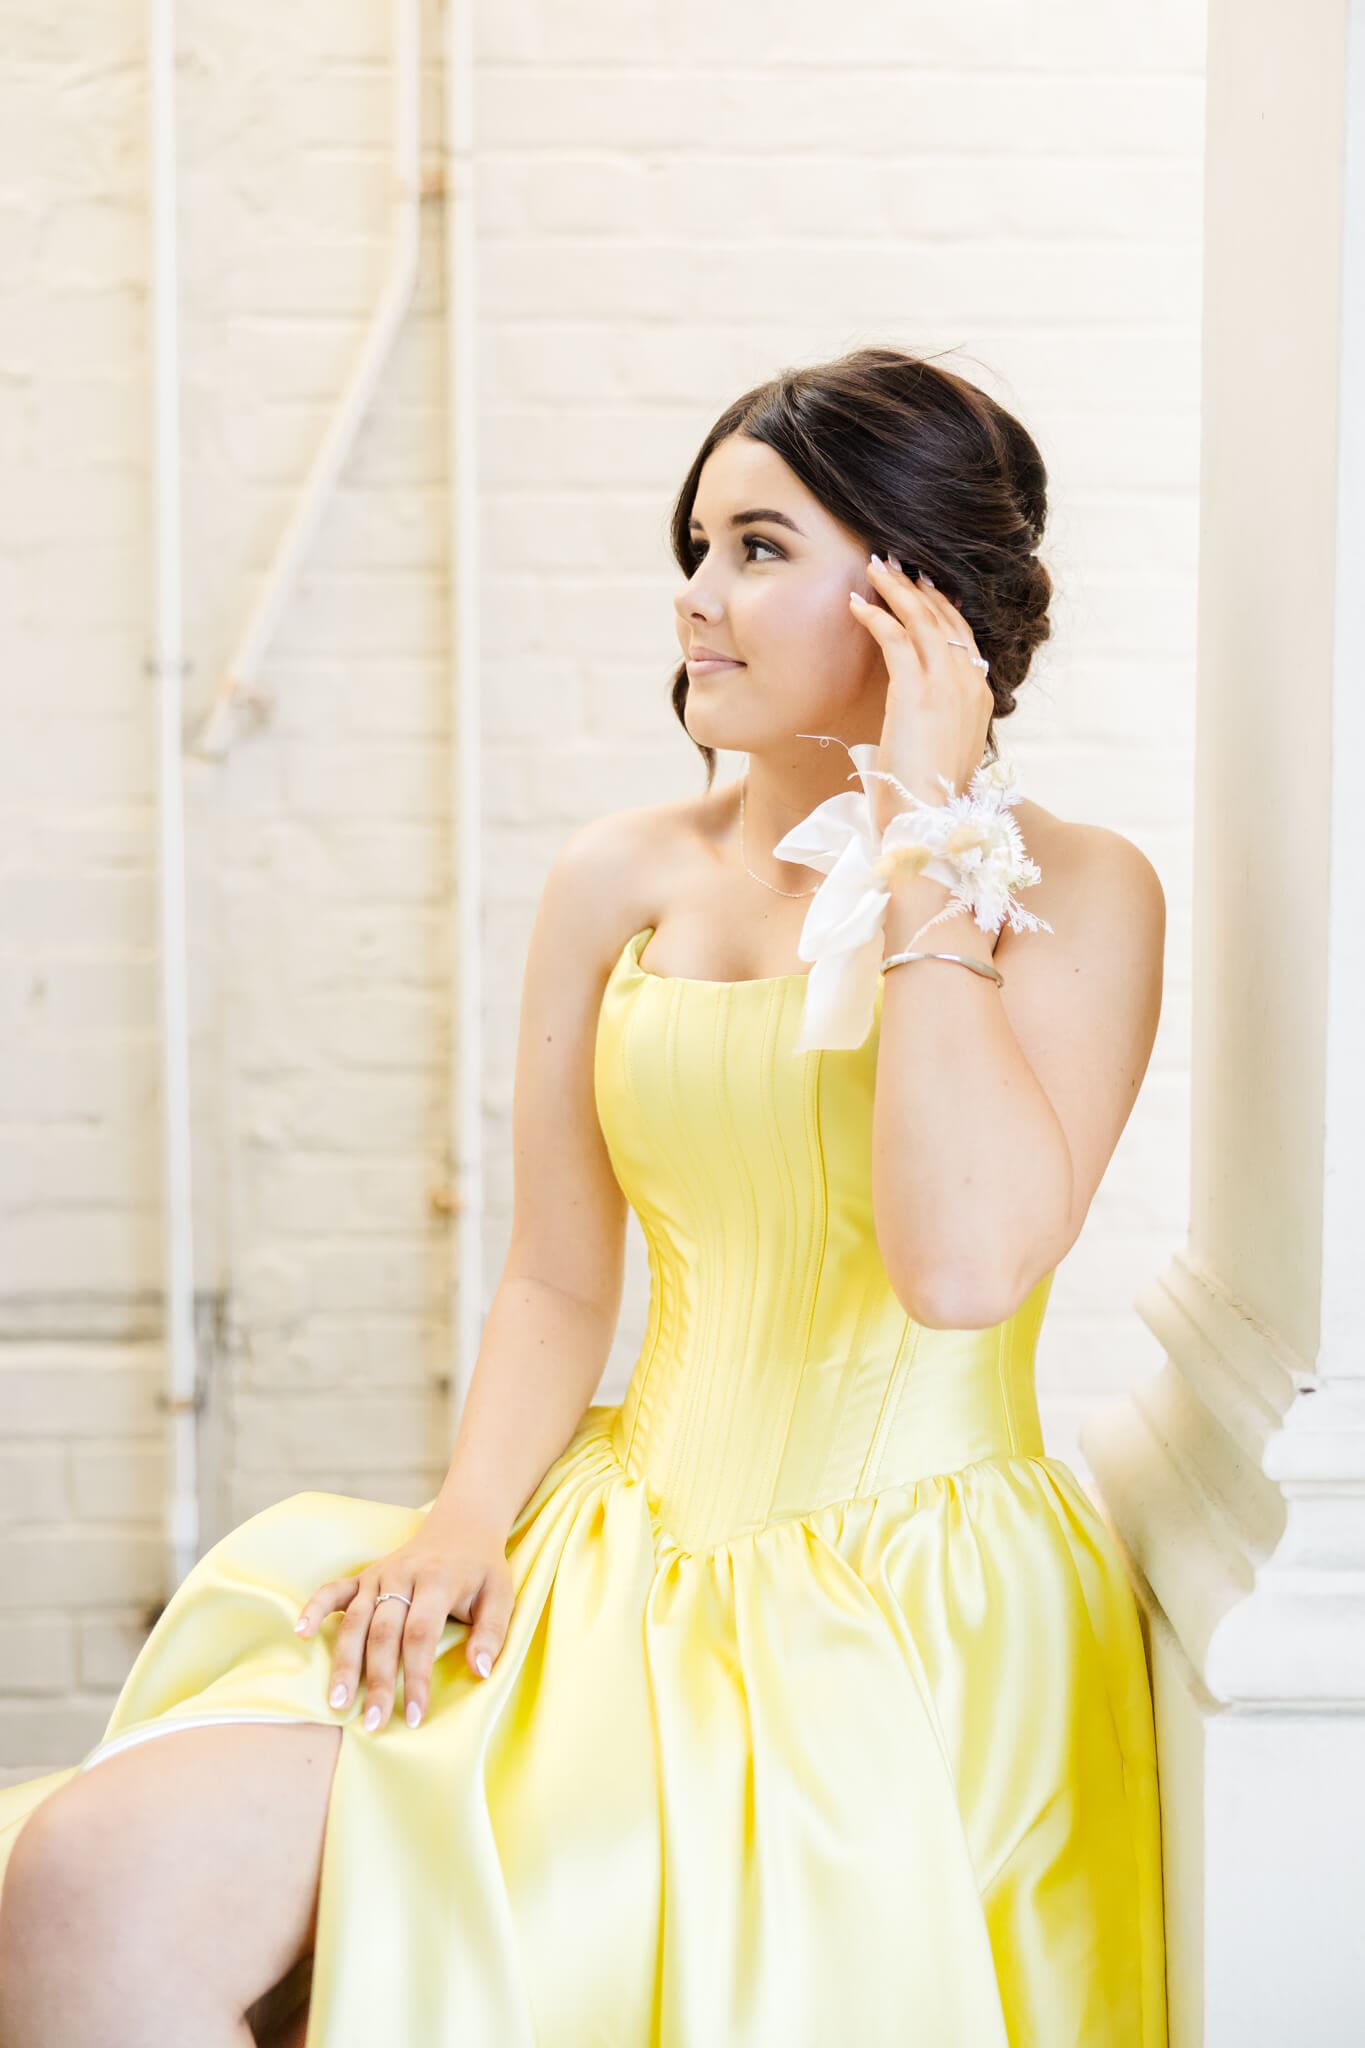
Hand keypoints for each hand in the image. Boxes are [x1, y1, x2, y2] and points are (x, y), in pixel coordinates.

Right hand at [293, 1514, 515, 1731]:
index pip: (421, 1635)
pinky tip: (300, 1632)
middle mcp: (403, 1576)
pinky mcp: (365, 1574)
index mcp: (437, 1580)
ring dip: (345, 1662)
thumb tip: (480, 1672)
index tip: (415, 1717)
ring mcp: (380, 1574)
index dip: (417, 1677)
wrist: (462, 1525)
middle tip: (372, 1723)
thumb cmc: (482, 1569)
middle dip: (378, 1681)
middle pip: (383, 1633)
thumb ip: (492, 1633)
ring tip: (337, 1701)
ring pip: (355, 1620)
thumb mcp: (502, 1595)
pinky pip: (334, 1589)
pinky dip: (315, 1608)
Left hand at [849, 555, 993, 834]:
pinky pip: (897, 640)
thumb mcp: (943, 750)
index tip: (920, 585)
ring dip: (897, 589)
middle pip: (946, 618)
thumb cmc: (928, 797)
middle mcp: (970, 683)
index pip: (962, 636)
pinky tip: (859, 604)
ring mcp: (948, 686)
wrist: (928, 822)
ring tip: (875, 567)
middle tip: (893, 562)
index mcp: (980, 696)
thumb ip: (941, 721)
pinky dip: (877, 616)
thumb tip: (923, 714)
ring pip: (923, 620)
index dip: (940, 606)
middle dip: (918, 586)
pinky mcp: (917, 693)